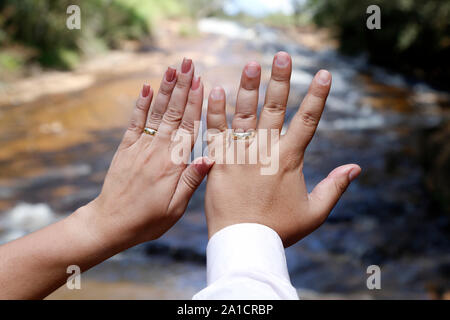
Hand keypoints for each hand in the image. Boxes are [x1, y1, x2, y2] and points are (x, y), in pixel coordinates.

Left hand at [79, 58, 212, 248]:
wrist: (110, 224)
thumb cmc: (148, 220)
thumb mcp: (175, 208)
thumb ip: (191, 181)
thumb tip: (210, 158)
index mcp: (173, 165)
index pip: (188, 127)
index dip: (195, 103)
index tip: (201, 81)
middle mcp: (157, 151)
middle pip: (173, 113)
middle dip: (182, 86)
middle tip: (189, 63)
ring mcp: (140, 148)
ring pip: (156, 113)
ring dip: (165, 89)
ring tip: (172, 67)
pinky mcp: (126, 149)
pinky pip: (135, 122)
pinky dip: (141, 104)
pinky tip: (147, 87)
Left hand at [204, 52, 360, 246]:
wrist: (244, 243)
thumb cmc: (280, 230)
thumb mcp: (315, 212)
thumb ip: (335, 188)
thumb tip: (356, 168)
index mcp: (290, 160)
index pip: (308, 120)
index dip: (317, 96)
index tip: (324, 74)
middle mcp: (266, 151)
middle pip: (275, 108)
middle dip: (280, 80)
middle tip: (282, 56)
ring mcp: (241, 154)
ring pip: (245, 114)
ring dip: (249, 87)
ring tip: (251, 64)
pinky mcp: (219, 162)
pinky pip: (217, 132)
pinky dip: (216, 111)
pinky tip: (215, 91)